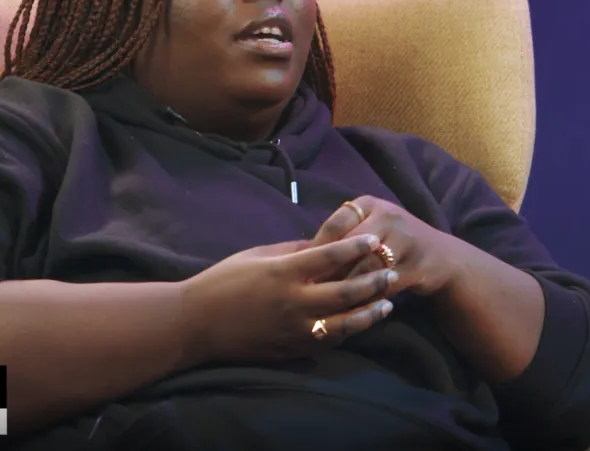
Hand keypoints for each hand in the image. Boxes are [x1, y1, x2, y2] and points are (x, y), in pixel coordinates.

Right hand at [180, 236, 397, 363]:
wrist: (195, 324)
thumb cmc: (222, 282)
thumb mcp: (255, 256)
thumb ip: (292, 252)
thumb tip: (322, 245)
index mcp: (283, 272)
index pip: (329, 256)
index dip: (356, 247)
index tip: (375, 240)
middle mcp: (294, 302)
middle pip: (346, 292)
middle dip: (374, 282)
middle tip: (394, 273)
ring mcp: (294, 329)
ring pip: (344, 324)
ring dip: (370, 313)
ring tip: (388, 304)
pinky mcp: (291, 349)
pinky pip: (328, 342)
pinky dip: (348, 332)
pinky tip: (361, 325)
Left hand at [308, 196, 464, 298]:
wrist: (441, 257)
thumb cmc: (393, 242)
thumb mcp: (369, 227)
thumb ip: (340, 235)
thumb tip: (298, 254)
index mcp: (369, 204)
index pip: (335, 225)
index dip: (315, 250)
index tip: (299, 271)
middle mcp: (388, 217)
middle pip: (348, 248)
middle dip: (328, 272)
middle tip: (308, 292)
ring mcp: (405, 241)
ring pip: (364, 269)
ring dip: (345, 289)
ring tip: (325, 304)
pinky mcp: (416, 267)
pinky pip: (383, 287)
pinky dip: (366, 300)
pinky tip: (351, 312)